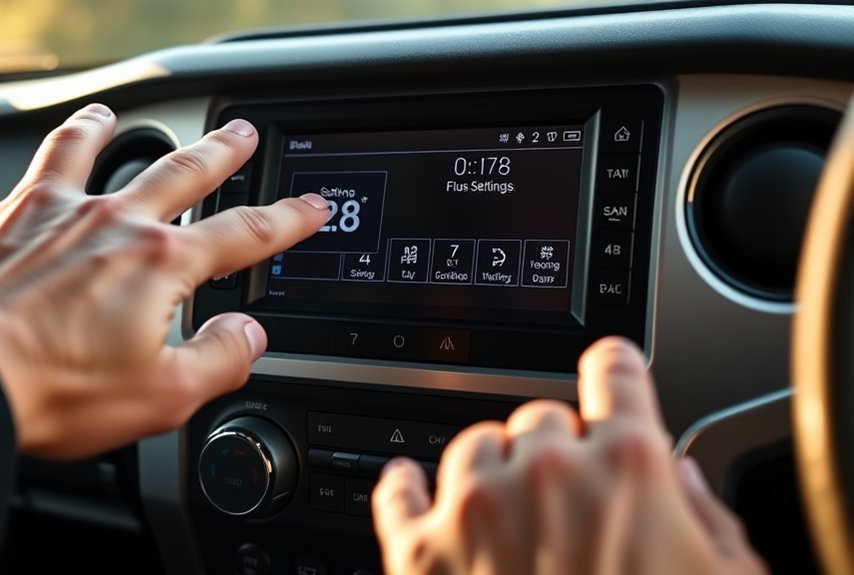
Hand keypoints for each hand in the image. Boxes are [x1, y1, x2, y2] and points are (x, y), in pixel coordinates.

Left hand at [0, 104, 329, 457]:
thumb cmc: (55, 389)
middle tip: (239, 133)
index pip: (242, 234)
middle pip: (175, 171)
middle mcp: (104, 223)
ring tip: (107, 114)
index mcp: (157, 263)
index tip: (310, 207)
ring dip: (98, 130)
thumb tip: (248, 336)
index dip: (286, 220)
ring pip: (76, 154)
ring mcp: (38, 216)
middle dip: (217, 151)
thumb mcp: (163, 395)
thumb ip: (219, 360)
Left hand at [372, 337, 767, 574]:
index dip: (614, 371)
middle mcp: (545, 472)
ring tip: (509, 511)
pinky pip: (397, 495)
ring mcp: (476, 509)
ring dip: (494, 470)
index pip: (615, 374)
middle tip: (572, 498)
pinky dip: (403, 486)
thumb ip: (705, 521)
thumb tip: (676, 479)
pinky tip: (406, 483)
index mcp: (628, 466)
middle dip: (559, 450)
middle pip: (542, 418)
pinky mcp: (419, 555)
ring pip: (474, 446)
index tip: (608, 371)